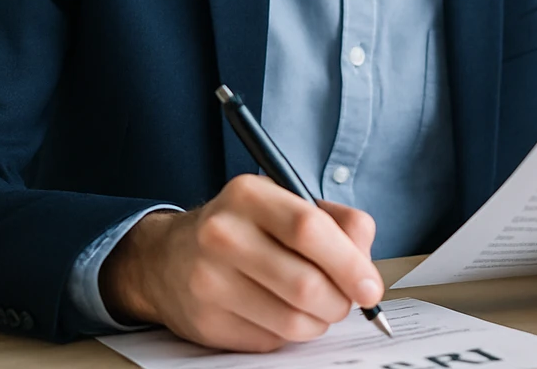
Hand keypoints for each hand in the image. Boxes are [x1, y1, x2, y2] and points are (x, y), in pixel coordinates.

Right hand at [100, 174, 382, 351]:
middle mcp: (222, 234)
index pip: (309, 229)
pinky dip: (289, 334)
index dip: (349, 263)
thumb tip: (365, 265)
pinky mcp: (205, 322)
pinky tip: (280, 314)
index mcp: (248, 195)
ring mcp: (208, 281)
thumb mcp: (286, 203)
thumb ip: (338, 223)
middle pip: (305, 284)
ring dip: (318, 322)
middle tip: (346, 301)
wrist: (166, 258)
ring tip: (316, 308)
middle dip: (340, 301)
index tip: (371, 286)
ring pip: (291, 321)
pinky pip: (269, 341)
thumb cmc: (243, 228)